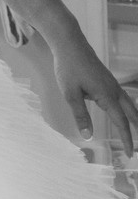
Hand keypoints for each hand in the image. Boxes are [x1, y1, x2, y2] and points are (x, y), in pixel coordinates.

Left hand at [53, 39, 137, 155]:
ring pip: (130, 104)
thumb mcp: (70, 94)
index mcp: (107, 96)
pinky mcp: (108, 79)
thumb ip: (80, 115)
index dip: (126, 139)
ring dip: (134, 118)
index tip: (129, 154)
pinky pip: (123, 97)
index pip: (121, 122)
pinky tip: (123, 110)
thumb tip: (88, 137)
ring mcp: (112, 83)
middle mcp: (114, 90)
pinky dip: (127, 108)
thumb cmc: (68, 68)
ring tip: (137, 130)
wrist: (70, 44)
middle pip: (132, 114)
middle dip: (137, 130)